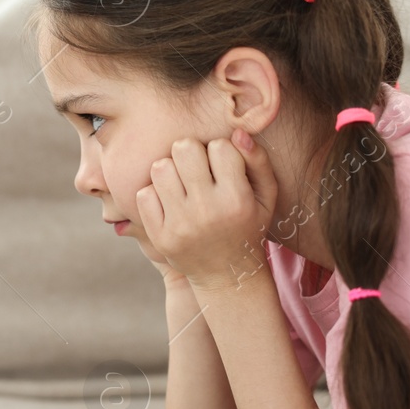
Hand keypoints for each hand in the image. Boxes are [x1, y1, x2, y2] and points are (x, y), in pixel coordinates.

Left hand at [134, 128, 277, 290]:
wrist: (227, 275)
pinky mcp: (160, 236)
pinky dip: (154, 194)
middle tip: (194, 167)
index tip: (221, 166)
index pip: (219, 146)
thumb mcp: (266, 196)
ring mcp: (181, 224)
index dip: (219, 151)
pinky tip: (169, 202)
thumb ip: (257, 161)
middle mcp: (207, 211)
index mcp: (236, 199)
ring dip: (169, 170)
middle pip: (183, 149)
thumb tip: (237, 133)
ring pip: (160, 167)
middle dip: (189, 152)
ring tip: (180, 183)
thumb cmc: (248, 225)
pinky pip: (144, 194)